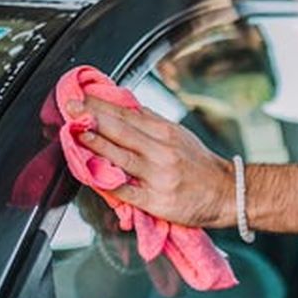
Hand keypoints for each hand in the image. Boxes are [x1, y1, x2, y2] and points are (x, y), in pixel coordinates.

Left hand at [68, 95, 235, 227]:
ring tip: (77, 134)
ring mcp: (158, 176)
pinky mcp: (156, 201)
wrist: (226, 193)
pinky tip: (92, 176)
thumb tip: (124, 106)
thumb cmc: (200, 165)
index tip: (81, 97)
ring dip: (97, 144)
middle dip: (92, 118)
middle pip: (122, 130)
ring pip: (122, 157)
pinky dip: (109, 183)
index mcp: (165, 133)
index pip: (127, 114)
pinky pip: (127, 191)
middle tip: (70, 108)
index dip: (101, 104)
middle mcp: (161, 151)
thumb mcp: (179, 135)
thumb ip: (151, 122)